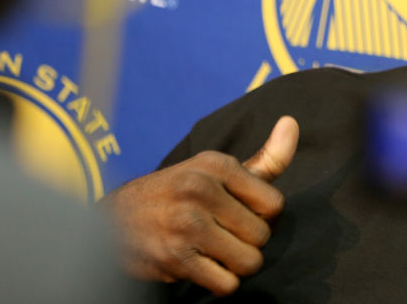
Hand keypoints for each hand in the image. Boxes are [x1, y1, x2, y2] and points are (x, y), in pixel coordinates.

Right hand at [103, 116, 298, 295]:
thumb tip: (292, 122)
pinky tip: (202, 266)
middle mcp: (200, 190)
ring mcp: (187, 225)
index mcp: (216, 165)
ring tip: (215, 251)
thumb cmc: (179, 193)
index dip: (263, 216)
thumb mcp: (217, 170)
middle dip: (248, 242)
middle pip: (263, 236)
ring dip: (236, 265)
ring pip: (249, 262)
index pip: (274, 204)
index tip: (240, 213)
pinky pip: (227, 285)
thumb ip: (265, 158)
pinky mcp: (175, 259)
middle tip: (223, 234)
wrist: (113, 221)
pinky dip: (220, 282)